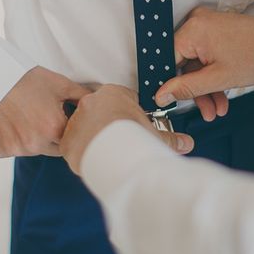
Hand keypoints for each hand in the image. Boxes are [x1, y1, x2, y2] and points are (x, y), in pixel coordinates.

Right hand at [0, 66, 90, 157]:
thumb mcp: (60, 84)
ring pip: (34, 150)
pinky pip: (13, 150)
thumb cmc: (26, 79)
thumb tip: (101, 102)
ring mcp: (16, 148)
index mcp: (54, 128)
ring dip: (34, 139)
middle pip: (54, 149)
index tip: (63, 118)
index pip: (72, 140)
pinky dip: (14, 141)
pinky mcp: (0, 150)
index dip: (69, 129)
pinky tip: (11, 123)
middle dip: (53, 136)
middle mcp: (36, 143)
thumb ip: (83, 97)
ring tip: (26, 117)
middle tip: (43, 116)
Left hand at [60, 85, 194, 174]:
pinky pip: (73, 146)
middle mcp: (90, 102)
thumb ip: (171, 138)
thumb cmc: (137, 140)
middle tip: (120, 140)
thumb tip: (186, 143)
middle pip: (99, 112)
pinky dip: (83, 153)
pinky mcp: (67, 141)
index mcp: (112, 93)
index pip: (120, 99)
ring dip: (93, 138)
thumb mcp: (156, 135)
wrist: (119, 158)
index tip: (132, 126)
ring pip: (84, 128)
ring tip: (109, 152)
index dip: (128, 114)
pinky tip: (96, 160)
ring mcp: (76, 121)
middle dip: (108, 124)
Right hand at [155, 7, 253, 106]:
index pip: (167, 60)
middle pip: (183, 64)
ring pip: (196, 64)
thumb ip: (186, 88)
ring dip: (206, 88)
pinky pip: (205, 57)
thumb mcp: (218, 79)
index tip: (169, 101)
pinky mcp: (216, 32)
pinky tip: (221, 95)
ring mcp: (207, 26)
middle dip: (195, 91)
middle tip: (205, 110)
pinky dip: (212, 76)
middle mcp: (197, 23)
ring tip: (217, 108)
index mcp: (193, 30)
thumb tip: (162, 95)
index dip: (168, 84)